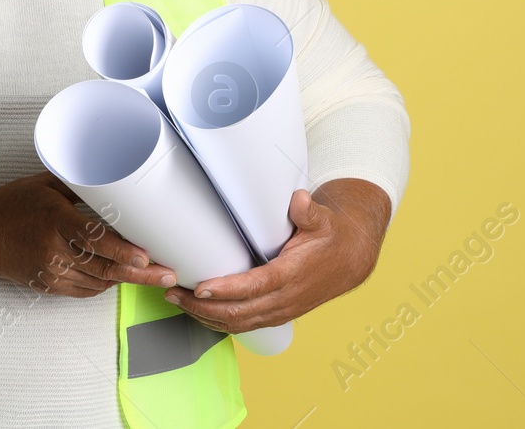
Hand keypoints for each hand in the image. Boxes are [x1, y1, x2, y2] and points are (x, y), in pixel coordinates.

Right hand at [0, 172, 178, 296]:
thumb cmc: (12, 203)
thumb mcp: (44, 184)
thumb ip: (80, 186)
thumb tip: (115, 180)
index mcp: (54, 220)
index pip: (94, 240)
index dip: (123, 251)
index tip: (146, 257)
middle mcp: (53, 250)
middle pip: (104, 268)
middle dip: (139, 274)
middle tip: (167, 274)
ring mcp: (49, 272)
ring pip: (97, 282)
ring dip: (124, 279)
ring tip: (151, 275)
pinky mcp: (47, 286)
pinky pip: (83, 292)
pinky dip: (103, 285)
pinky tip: (117, 277)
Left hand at [164, 179, 391, 332]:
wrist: (350, 260)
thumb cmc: (330, 236)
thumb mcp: (322, 219)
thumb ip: (308, 211)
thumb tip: (298, 199)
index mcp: (292, 275)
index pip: (254, 287)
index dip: (226, 290)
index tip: (200, 287)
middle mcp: (285, 298)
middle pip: (239, 313)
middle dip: (204, 307)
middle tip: (174, 293)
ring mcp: (281, 310)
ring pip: (239, 324)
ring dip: (206, 317)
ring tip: (179, 302)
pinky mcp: (277, 314)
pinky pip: (245, 325)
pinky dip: (220, 323)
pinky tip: (201, 313)